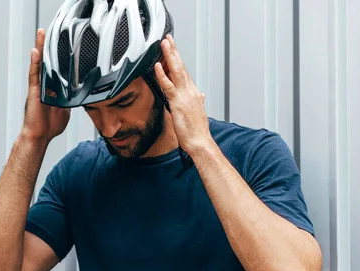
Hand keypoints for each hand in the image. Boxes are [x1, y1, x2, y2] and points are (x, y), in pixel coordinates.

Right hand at [21, 28, 70, 142]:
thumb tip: (82, 96)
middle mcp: (44, 85)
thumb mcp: (67, 110)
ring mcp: (38, 87)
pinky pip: (34, 74)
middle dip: (46, 46)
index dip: (57, 56)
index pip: (55, 68)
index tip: (61, 42)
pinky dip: (34, 63)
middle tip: (48, 31)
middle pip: (45, 61)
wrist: (40, 136)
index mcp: (52, 88)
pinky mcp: (33, 91)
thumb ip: (72, 100)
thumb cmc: (50, 125)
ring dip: (39, 48)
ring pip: (38, 64)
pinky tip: (35, 52)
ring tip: (41, 34)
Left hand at [154, 34, 212, 156]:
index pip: (184, 72)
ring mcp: (185, 96)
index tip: (173, 49)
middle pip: (181, 67)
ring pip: (176, 71)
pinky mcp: (178, 103)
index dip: (178, 59)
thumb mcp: (199, 113)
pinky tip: (158, 66)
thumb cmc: (197, 131)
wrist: (200, 142)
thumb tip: (201, 95)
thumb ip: (199, 101)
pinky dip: (162, 75)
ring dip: (169, 56)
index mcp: (194, 93)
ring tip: (164, 44)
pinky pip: (168, 86)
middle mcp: (191, 91)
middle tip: (168, 39)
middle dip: (174, 52)